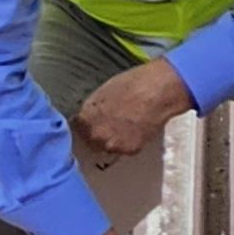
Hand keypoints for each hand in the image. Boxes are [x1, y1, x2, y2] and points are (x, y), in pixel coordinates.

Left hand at [70, 57, 191, 160]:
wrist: (158, 91)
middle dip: (96, 134)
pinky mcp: (130, 150)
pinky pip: (124, 149)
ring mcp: (113, 145)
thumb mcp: (103, 91)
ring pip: (107, 147)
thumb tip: (86, 115)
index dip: (83, 124)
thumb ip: (92, 107)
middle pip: (89, 141)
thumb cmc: (131, 84)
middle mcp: (96, 135)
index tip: (89, 121)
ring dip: (111, 139)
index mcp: (86, 118)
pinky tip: (136, 128)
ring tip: (124, 125)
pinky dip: (128, 141)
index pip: (75, 128)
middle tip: (109, 123)